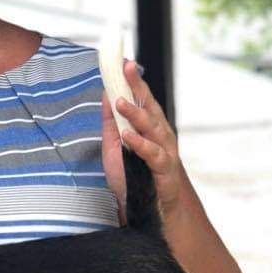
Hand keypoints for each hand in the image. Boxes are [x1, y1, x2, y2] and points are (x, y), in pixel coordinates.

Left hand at [100, 60, 187, 218]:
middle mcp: (160, 135)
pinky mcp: (164, 170)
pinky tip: (129, 136)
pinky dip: (140, 144)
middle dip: (138, 87)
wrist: (153, 211)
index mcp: (150, 126)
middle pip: (149, 106)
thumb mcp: (117, 144)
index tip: (124, 61)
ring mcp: (164, 151)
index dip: (133, 80)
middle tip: (126, 68)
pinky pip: (152, 154)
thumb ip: (112, 120)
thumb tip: (106, 92)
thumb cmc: (136, 176)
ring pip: (152, 127)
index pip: (141, 98)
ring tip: (121, 102)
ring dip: (136, 113)